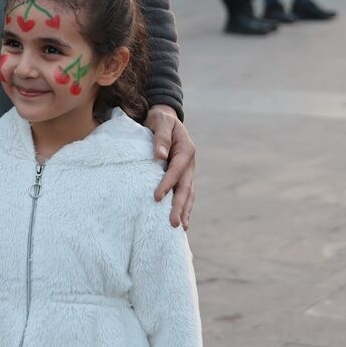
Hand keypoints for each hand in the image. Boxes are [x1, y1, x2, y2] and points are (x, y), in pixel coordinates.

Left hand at [147, 105, 196, 229]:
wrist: (163, 118)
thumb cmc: (160, 119)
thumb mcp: (160, 121)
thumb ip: (161, 136)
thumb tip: (159, 155)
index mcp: (186, 150)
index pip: (176, 171)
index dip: (167, 184)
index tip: (156, 197)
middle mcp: (189, 163)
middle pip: (185, 187)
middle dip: (180, 206)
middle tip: (174, 223)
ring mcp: (187, 171)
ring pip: (188, 194)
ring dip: (184, 210)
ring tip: (180, 227)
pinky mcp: (181, 176)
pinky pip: (184, 194)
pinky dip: (183, 207)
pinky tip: (181, 221)